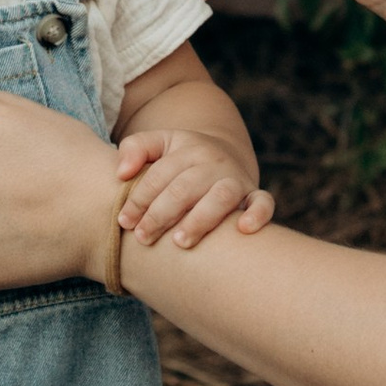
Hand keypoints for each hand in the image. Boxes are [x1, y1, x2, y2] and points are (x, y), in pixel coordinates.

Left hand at [114, 127, 274, 250]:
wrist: (225, 155)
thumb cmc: (181, 159)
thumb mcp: (160, 144)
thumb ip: (135, 148)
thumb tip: (121, 173)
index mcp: (188, 149)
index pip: (159, 175)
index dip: (139, 199)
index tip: (124, 221)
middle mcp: (213, 162)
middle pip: (185, 188)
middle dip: (161, 215)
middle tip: (143, 238)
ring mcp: (235, 179)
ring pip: (220, 196)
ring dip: (199, 219)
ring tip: (180, 242)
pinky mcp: (254, 194)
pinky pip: (263, 202)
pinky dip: (258, 214)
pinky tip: (243, 229)